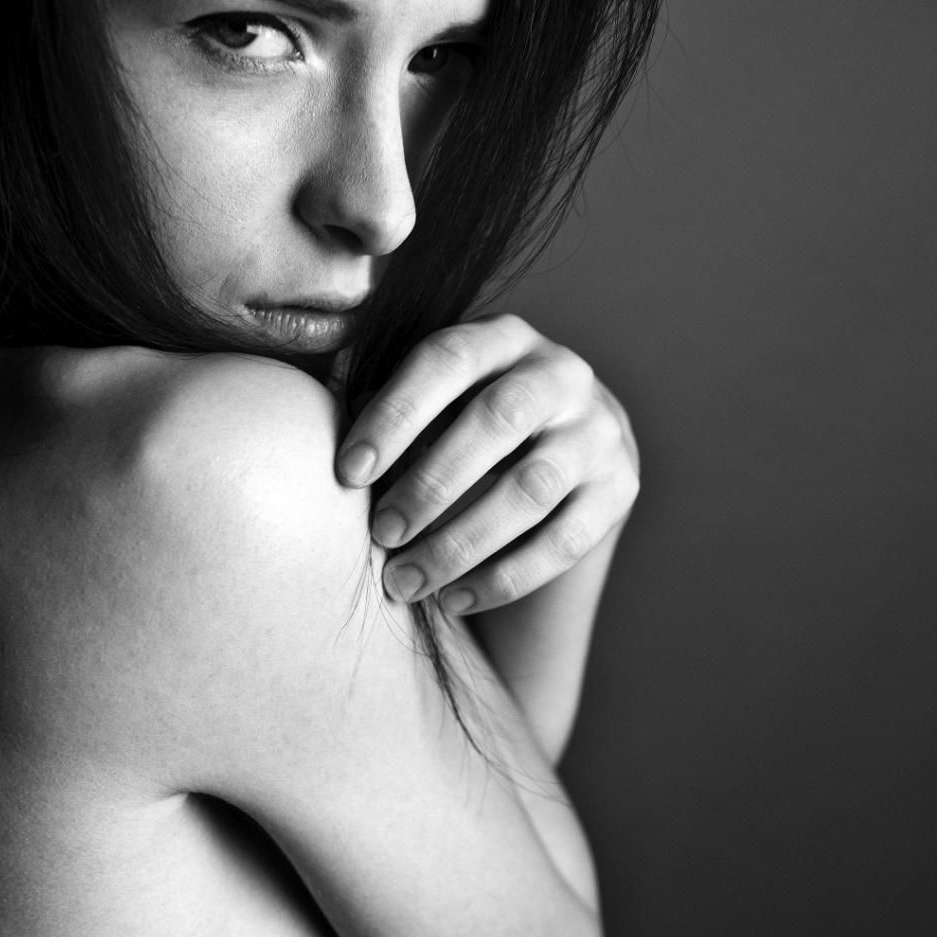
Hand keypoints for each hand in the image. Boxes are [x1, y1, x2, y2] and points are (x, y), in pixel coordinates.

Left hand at [336, 314, 638, 614]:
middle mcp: (562, 373)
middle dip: (431, 483)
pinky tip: (456, 599)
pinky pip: (564, 540)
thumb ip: (380, 402)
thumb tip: (316, 425)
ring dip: (460, 542)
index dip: (395, 414)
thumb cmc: (464, 426)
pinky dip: (505, 577)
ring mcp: (598, 431)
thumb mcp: (432, 401)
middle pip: (497, 420)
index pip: (447, 358)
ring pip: (532, 489)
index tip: (347, 472)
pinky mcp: (621, 488)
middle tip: (381, 534)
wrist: (563, 457)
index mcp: (502, 337)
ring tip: (405, 582)